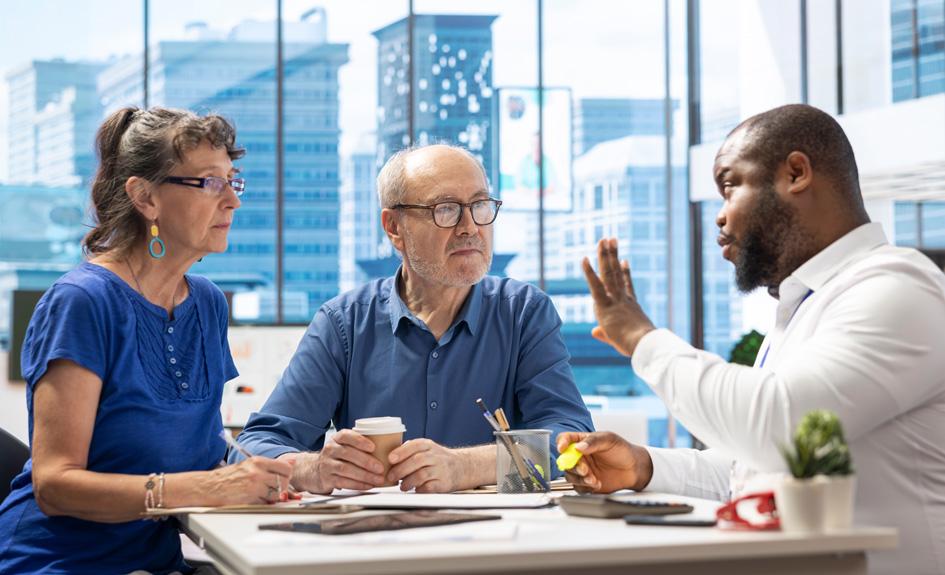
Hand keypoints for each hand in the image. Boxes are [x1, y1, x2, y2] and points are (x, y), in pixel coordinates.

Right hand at [206, 456, 294, 504]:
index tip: (284, 479)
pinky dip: (264, 503)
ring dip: (274, 497)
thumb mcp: (249, 466)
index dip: (288, 475)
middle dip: (283, 488)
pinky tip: (254, 499)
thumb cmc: (229, 477)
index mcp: (258, 461)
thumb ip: (271, 466)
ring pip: (277, 494)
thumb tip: (293, 463)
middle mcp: (258, 472)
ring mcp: (254, 486)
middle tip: (274, 489)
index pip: (286, 468)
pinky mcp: (250, 499)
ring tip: (262, 494)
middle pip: (285, 482)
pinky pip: (266, 503)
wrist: (209, 487)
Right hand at [283, 430, 386, 493]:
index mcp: (337, 439)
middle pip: (348, 454)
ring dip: (364, 475)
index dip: (360, 441)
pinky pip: (343, 482)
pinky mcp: (326, 479)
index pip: (346, 436)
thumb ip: (360, 445)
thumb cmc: (337, 457)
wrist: (313, 470)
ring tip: (378, 479)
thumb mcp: (345, 446)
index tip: (373, 447)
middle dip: (367, 461)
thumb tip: (389, 446)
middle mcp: (330, 450)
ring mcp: (327, 465)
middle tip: (381, 468)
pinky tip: (368, 486)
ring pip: (346, 469)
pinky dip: (358, 485)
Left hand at [387, 439, 465, 492]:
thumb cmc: (436, 459)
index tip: (390, 459)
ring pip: (422, 475)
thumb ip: (408, 451)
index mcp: (428, 445)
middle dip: (401, 469)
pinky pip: (429, 487)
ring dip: (408, 482)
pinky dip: (419, 489)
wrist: (461, 467)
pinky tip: (415, 490)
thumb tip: (386, 458)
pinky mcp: (444, 483)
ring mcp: (441, 469)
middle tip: (390, 477)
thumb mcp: (425, 449)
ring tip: (402, 486)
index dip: (401, 452)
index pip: (414, 446)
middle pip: (416, 461)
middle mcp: (436, 456)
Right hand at [556, 431, 652, 493]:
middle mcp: (579, 456)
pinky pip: (578, 487)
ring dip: (580, 479)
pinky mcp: (586, 483)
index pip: (564, 439)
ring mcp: (582, 470)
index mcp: (581, 441)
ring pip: (570, 476)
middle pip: (565, 460)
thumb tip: (578, 447)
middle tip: (585, 470)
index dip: (561, 443)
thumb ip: (593, 441)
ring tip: (593, 479)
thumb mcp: (609, 440)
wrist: (634, 469)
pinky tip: (597, 484)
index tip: (563, 449)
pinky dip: (586, 487)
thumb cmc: (622, 450)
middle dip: (573, 466)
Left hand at [582, 238, 655, 356]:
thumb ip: (605, 334)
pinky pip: (596, 286)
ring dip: (605, 255)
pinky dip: (589, 272)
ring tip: (604, 239)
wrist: (643, 344)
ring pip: (608, 273)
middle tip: (611, 239)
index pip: (627, 286)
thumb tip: (593, 331)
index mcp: (631, 307)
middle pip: (616, 273)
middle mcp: (623, 299)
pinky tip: (584, 259)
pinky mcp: (606, 305)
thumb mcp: (618, 340)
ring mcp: (615, 299)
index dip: (625, 272)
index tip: (623, 260)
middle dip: (613, 255)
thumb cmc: (637, 346)